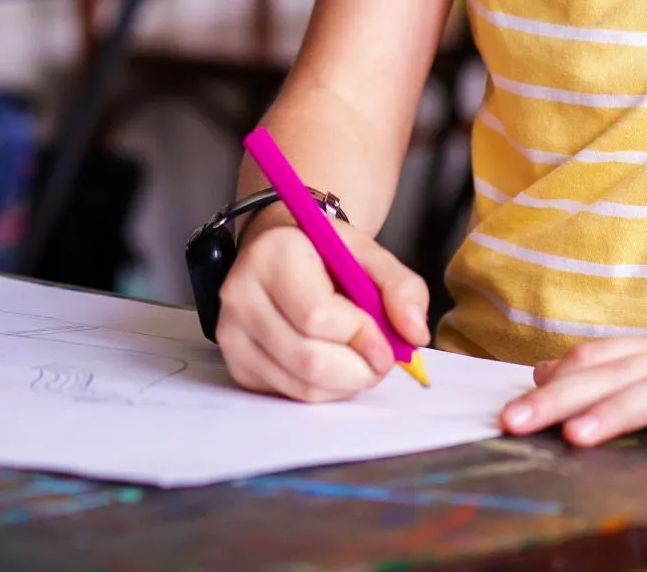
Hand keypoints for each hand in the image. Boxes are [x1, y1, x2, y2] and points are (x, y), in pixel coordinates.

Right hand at [213, 213, 431, 402]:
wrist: (280, 253)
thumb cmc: (324, 252)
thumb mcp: (368, 254)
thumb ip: (401, 287)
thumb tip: (414, 334)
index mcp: (273, 255)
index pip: (317, 316)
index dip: (361, 336)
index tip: (388, 341)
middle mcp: (241, 295)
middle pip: (309, 359)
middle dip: (359, 369)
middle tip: (382, 359)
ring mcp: (232, 334)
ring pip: (301, 385)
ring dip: (346, 383)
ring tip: (361, 358)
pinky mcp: (238, 365)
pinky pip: (290, 394)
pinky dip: (325, 390)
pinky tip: (335, 363)